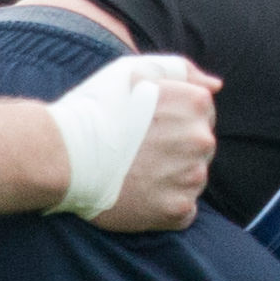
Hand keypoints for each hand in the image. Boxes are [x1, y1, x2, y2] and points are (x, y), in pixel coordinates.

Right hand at [49, 55, 222, 230]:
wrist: (64, 154)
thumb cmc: (96, 108)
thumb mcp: (135, 70)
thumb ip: (182, 70)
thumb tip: (215, 86)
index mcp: (196, 103)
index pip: (203, 116)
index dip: (173, 122)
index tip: (147, 127)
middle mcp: (201, 140)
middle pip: (200, 149)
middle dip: (176, 150)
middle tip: (138, 151)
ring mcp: (191, 177)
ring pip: (193, 180)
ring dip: (171, 179)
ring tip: (136, 172)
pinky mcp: (177, 210)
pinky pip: (184, 210)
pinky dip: (165, 206)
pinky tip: (140, 195)